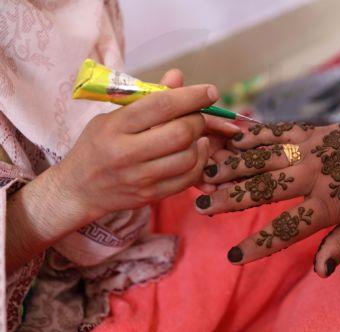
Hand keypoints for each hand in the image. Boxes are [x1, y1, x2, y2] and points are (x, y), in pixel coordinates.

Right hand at [51, 69, 218, 224]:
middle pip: (180, 133)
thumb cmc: (96, 146)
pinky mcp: (150, 195)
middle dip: (198, 120)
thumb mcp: (113, 117)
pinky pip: (187, 179)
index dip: (191, 96)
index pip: (161, 105)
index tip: (210, 91)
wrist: (78, 189)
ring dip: (199, 143)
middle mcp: (126, 153)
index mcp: (115, 126)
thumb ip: (147, 99)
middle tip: (197, 116)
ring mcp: (139, 177)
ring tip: (195, 135)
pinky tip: (194, 152)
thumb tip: (177, 76)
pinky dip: (198, 163)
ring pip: (187, 158)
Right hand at [195, 115, 339, 276]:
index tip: (233, 256)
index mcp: (329, 204)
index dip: (258, 245)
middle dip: (230, 198)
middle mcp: (313, 175)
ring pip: (264, 158)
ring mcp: (311, 150)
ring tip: (207, 170)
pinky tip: (235, 137)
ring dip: (234, 165)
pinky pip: (278, 132)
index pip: (286, 229)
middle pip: (264, 189)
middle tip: (202, 205)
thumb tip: (319, 271)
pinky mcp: (313, 132)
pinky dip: (255, 135)